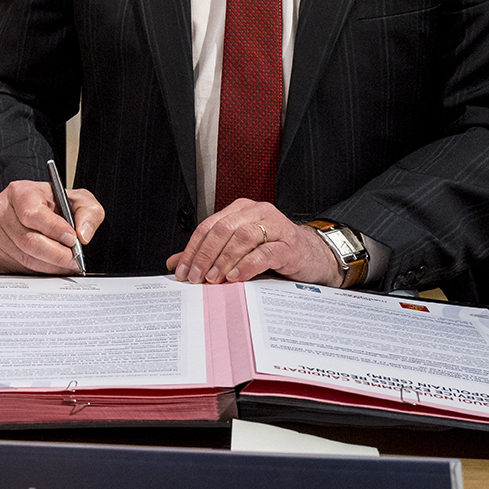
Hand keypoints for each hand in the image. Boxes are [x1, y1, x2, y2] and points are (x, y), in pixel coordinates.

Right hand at [0, 179, 103, 273]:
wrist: (34, 208)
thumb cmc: (53, 203)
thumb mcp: (77, 199)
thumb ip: (88, 212)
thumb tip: (83, 235)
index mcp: (20, 192)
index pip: (33, 214)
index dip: (54, 230)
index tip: (72, 239)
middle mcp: (2, 211)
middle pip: (28, 241)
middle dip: (56, 254)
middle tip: (74, 259)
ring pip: (24, 258)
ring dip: (50, 266)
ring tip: (67, 264)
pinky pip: (18, 269)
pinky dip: (39, 272)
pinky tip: (52, 266)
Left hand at [166, 200, 336, 285]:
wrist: (313, 257)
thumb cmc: (274, 252)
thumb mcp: (238, 252)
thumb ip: (208, 254)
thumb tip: (175, 263)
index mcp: (240, 210)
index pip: (208, 226)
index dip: (192, 249)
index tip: (182, 270)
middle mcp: (257, 212)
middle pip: (222, 229)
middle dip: (205, 255)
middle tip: (195, 277)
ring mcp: (275, 226)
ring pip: (243, 237)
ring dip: (224, 259)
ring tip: (214, 278)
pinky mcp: (289, 244)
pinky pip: (265, 252)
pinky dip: (248, 264)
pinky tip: (236, 277)